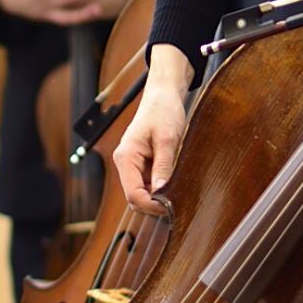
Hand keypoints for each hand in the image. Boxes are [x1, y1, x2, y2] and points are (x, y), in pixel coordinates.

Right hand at [114, 44, 191, 215]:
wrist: (163, 94)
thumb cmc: (163, 111)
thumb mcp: (167, 139)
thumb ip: (163, 166)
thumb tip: (160, 194)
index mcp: (126, 156)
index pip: (133, 194)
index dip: (151, 205)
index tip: (171, 207)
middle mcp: (125, 162)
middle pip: (135, 197)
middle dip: (154, 204)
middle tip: (177, 202)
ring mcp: (132, 164)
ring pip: (142, 192)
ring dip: (157, 196)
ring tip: (177, 190)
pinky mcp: (141, 164)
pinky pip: (148, 184)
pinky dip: (159, 188)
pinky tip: (173, 183)